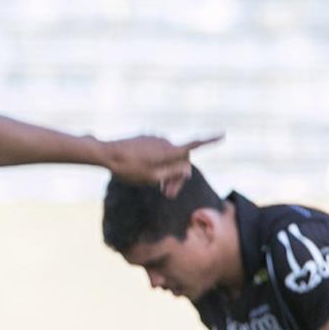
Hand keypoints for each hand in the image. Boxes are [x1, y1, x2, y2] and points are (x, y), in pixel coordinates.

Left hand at [104, 133, 220, 193]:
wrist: (106, 154)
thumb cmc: (128, 169)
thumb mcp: (152, 177)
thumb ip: (172, 173)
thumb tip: (188, 169)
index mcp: (169, 151)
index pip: (193, 145)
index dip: (209, 141)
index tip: (223, 134)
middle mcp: (165, 142)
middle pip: (181, 158)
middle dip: (178, 176)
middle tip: (168, 195)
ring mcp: (155, 139)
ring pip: (169, 156)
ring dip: (167, 171)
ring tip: (158, 189)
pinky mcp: (146, 139)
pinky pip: (158, 152)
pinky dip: (159, 164)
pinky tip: (148, 175)